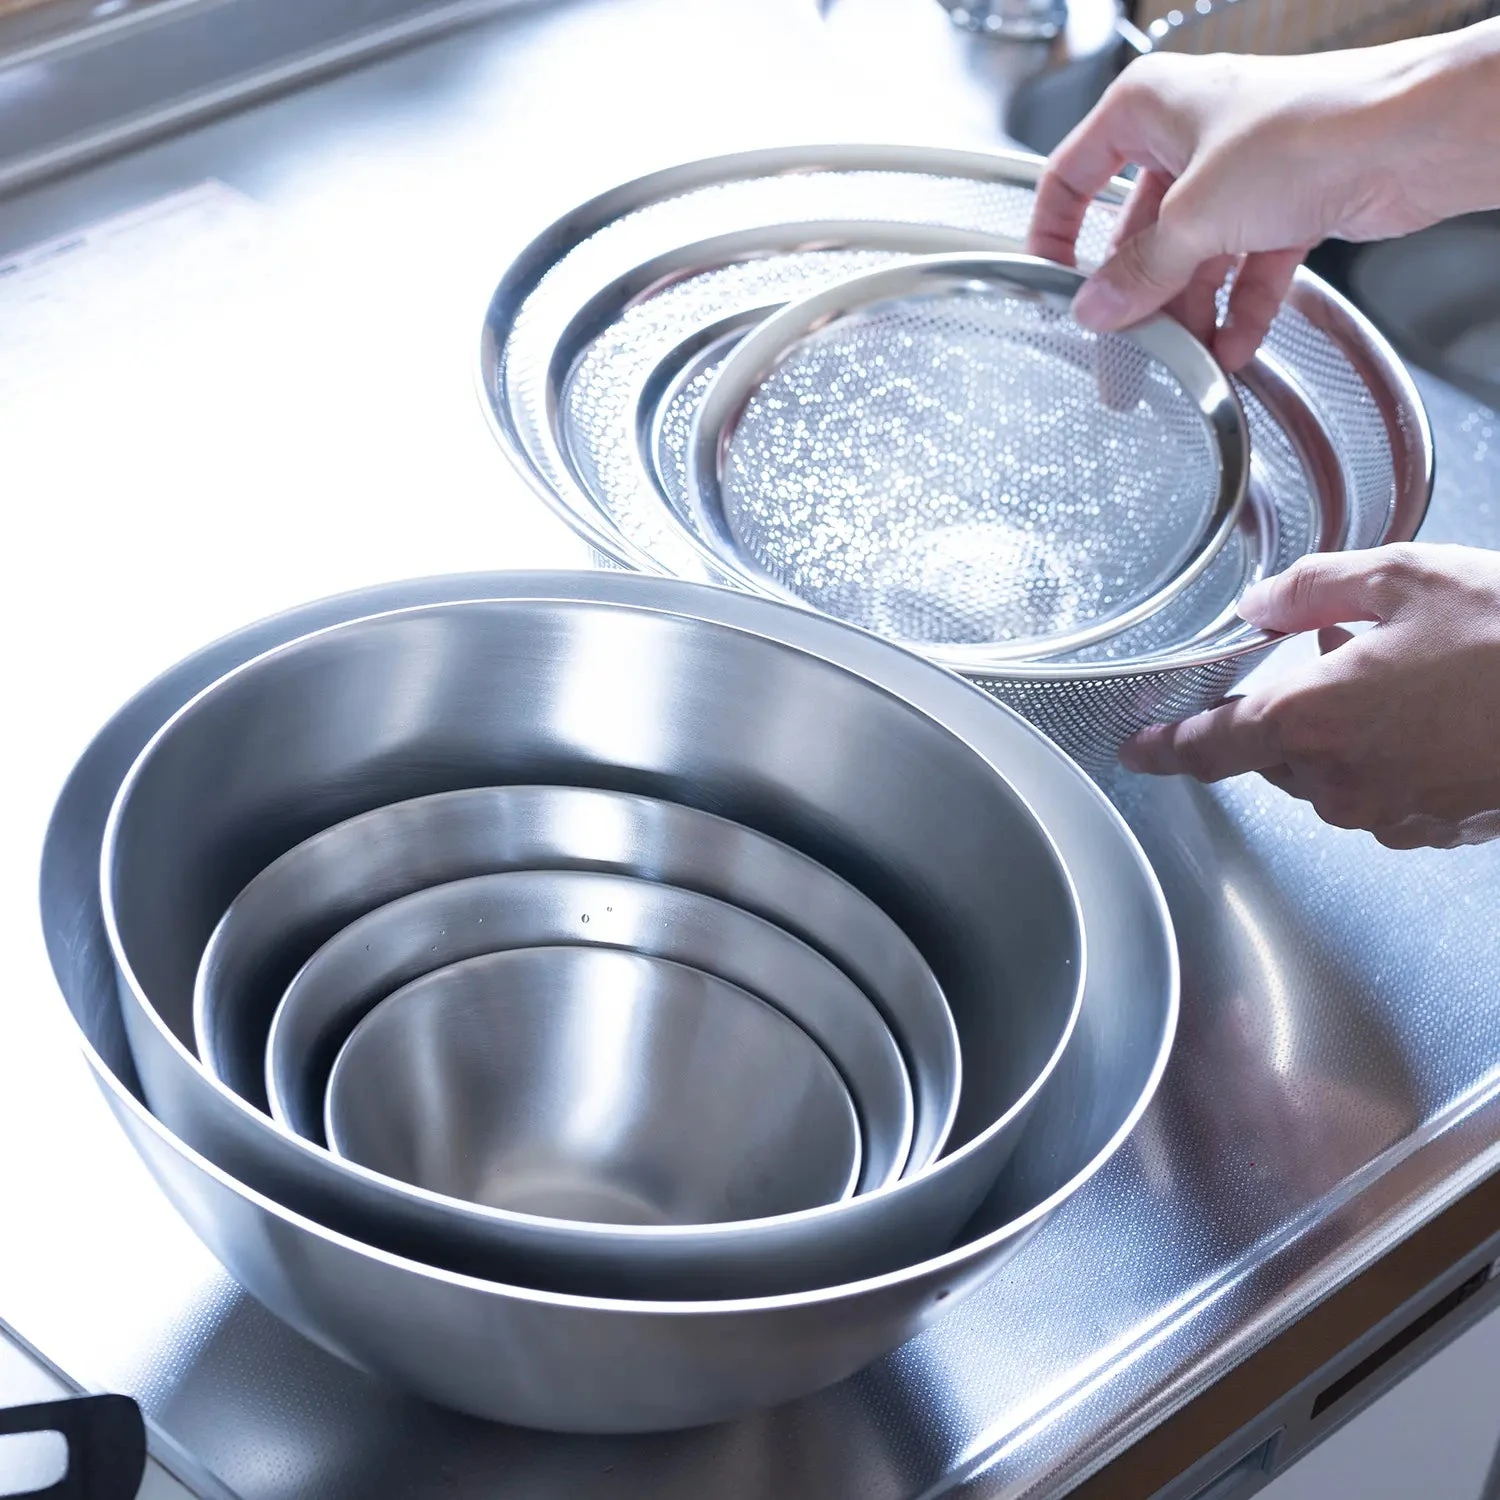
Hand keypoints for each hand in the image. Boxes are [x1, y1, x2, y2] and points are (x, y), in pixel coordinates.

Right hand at [1027, 24, 1499, 369]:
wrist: (1415, 137)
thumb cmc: (1311, 129)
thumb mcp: (1196, 214)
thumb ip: (1139, 272)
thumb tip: (1097, 309)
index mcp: (1150, 108)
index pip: (1072, 172)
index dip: (1053, 232)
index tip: (1046, 284)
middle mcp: (1191, 136)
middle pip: (1137, 232)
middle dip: (1134, 296)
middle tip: (1118, 352)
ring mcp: (1238, 175)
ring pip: (1191, 259)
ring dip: (1187, 315)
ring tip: (1178, 363)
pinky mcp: (1282, 206)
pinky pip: (1243, 272)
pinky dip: (1237, 313)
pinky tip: (1230, 351)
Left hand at [1119, 544, 1499, 848]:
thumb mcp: (1402, 577)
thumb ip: (1309, 589)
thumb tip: (1258, 605)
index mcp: (1312, 722)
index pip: (1208, 746)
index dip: (1165, 747)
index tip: (1135, 749)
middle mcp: (1341, 782)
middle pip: (1272, 754)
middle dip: (1287, 707)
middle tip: (1339, 650)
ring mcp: (1390, 814)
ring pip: (1326, 775)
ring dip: (1340, 729)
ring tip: (1401, 675)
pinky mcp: (1435, 829)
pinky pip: (1379, 795)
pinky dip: (1385, 756)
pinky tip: (1432, 714)